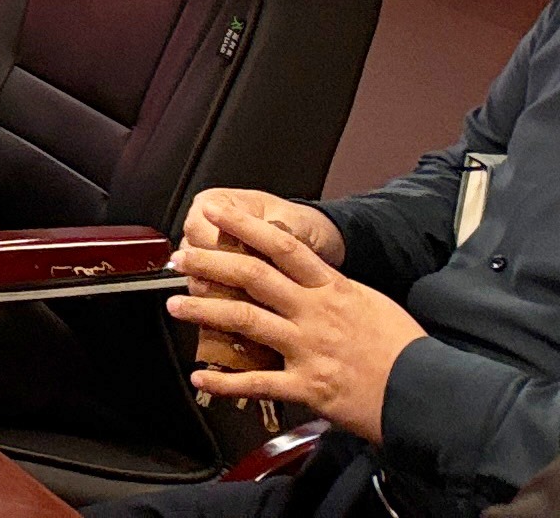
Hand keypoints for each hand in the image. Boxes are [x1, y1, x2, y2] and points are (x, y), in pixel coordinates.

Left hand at [171, 203, 422, 443]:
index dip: (245, 225)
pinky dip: (224, 381)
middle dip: (211, 263)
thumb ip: (335, 291)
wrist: (429, 393)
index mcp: (333, 290)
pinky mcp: (308, 386)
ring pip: (245, 320)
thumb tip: (308, 280)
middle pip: (253, 276)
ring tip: (175, 305)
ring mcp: (309, 349)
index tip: (215, 211)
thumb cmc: (405, 349)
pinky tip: (201, 375)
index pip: (283, 246)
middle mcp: (316, 314)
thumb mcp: (372, 304)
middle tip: (182, 257)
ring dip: (205, 311)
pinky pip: (257, 381)